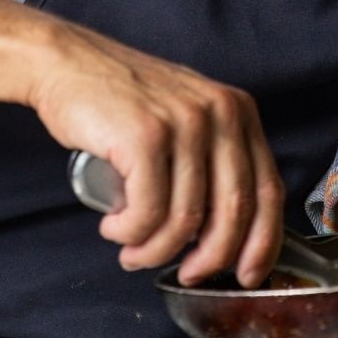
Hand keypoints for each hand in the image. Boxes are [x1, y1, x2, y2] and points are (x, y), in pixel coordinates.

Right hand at [28, 17, 283, 288]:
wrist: (69, 63)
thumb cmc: (123, 100)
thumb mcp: (187, 117)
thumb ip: (215, 159)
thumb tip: (230, 236)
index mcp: (238, 110)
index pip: (268, 190)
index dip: (261, 243)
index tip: (246, 274)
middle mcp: (219, 112)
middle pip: (233, 212)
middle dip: (208, 259)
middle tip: (184, 273)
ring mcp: (182, 122)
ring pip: (185, 220)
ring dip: (155, 251)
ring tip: (132, 249)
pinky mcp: (144, 136)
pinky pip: (147, 213)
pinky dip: (129, 234)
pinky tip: (114, 227)